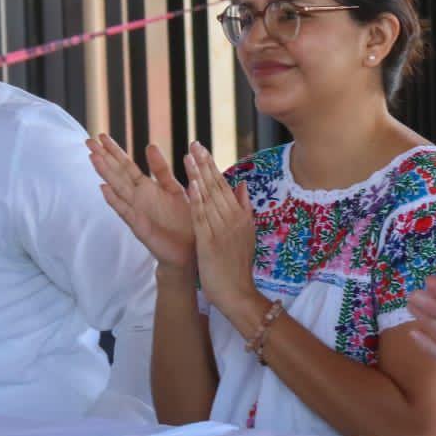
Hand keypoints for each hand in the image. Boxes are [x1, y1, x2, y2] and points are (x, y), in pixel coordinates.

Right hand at [87, 134, 194, 268]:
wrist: (189, 252)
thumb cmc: (182, 221)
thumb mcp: (174, 189)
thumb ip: (161, 170)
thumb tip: (149, 145)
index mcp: (147, 189)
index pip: (127, 166)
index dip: (115, 151)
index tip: (101, 135)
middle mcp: (139, 199)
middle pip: (118, 174)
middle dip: (104, 158)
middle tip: (88, 141)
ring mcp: (137, 213)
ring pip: (118, 190)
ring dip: (106, 174)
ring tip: (93, 158)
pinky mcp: (142, 228)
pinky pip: (127, 212)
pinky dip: (115, 201)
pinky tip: (103, 189)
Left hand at [185, 142, 258, 318]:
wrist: (237, 292)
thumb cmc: (237, 265)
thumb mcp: (246, 234)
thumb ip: (243, 208)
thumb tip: (241, 185)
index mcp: (240, 217)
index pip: (225, 186)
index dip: (212, 167)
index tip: (202, 149)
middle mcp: (232, 219)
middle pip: (217, 187)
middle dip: (204, 164)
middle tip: (194, 143)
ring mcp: (222, 230)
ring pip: (208, 198)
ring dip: (199, 175)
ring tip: (189, 156)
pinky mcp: (210, 241)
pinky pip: (202, 217)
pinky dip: (197, 200)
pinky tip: (191, 184)